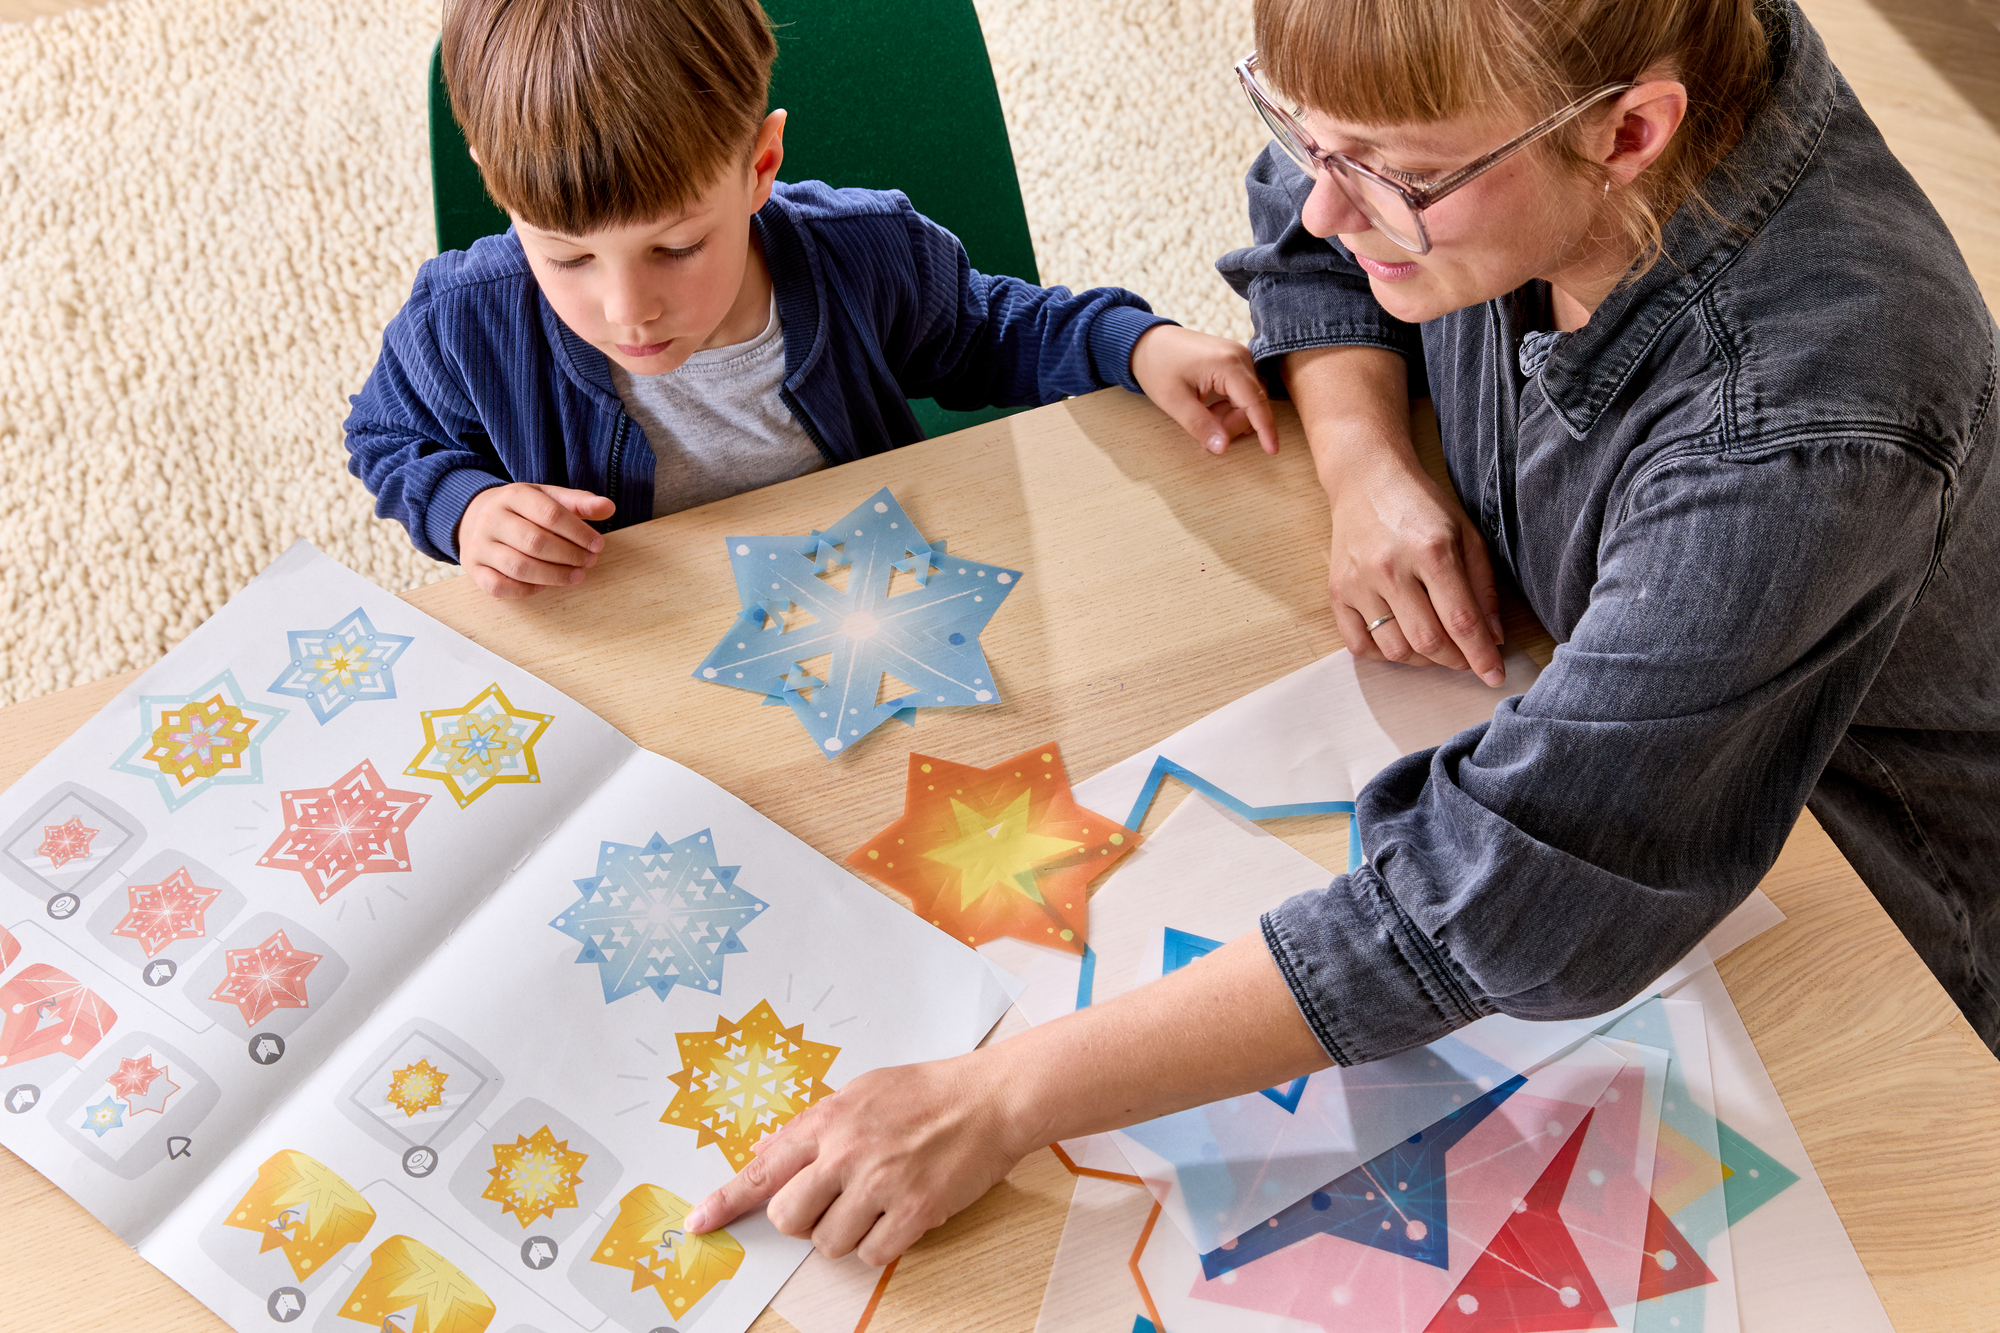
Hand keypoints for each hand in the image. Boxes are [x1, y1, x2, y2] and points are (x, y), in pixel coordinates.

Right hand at [456, 483, 613, 598]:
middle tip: (590, 562)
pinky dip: (523, 590)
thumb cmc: (521, 509)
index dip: (579, 532)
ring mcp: (479, 545)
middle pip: (536, 542)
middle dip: (569, 555)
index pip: (551, 514)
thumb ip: (578, 502)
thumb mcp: (547, 497)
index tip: (598, 545)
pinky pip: (498, 586)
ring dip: (554, 575)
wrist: (474, 515)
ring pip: (519, 567)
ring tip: (576, 575)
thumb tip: (608, 507)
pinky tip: (543, 586)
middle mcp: (491, 519)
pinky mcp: (473, 568)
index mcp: (513, 495)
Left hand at [684, 1054, 1031, 1265]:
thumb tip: (769, 1152)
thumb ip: (813, 1125)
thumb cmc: (929, 1093)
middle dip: (803, 1221)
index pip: (762, 1169)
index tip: (700, 1222)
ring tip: (876, 1204)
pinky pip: (871, 1254)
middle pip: (787, 1217)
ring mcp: (879, 1182)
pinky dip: (882, 1244)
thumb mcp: (861, 1092)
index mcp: (828, 1119)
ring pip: (828, 1243)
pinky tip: (900, 1216)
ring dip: (847, 1234)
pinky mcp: (913, 1210)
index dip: (726, 1201)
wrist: (989, 1099)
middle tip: (833, 1204)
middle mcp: (846, 1151)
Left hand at [1129, 324, 1278, 455]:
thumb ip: (1200, 425)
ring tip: (1203, 414)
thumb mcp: (1174, 401)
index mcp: (1227, 364)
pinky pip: (1243, 391)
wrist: (1147, 342)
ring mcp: (1240, 356)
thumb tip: (1222, 447)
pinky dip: (1229, 405)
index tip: (1272, 451)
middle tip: (1203, 434)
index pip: (1255, 402)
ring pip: (1248, 399)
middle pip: (1252, 404)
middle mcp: (1240, 356)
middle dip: (1231, 424)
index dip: (1265, 429)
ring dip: (1229, 415)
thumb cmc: (1157, 367)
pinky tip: (1210, 406)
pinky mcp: (1236, 360)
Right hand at [1327, 452, 1505, 683]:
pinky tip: (1401, 640)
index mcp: (1431, 550)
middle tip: (1465, 658)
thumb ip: (1482, 586)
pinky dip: (1384, 654)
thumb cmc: (1421, 506)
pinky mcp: (1337, 591)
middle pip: (1428, 641)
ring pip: (1395, 649)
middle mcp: (1391, 568)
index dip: (1481, 655)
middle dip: (1455, 661)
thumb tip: (1493, 637)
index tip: (1493, 676)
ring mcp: (1359, 582)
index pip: (1461, 620)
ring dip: (1423, 660)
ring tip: (1436, 647)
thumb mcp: (1466, 535)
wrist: (1366, 480)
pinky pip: (1359, 645)